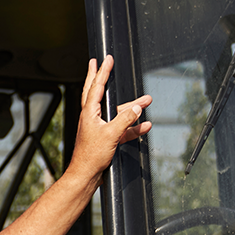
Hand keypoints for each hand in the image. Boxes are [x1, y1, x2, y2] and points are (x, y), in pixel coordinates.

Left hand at [67, 55, 153, 180]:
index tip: (105, 59)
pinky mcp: (105, 137)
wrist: (86, 175)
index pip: (96, 86)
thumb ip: (125, 119)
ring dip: (132, 107)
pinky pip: (121, 128)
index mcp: (89, 113)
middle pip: (98, 92)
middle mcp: (92, 117)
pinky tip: (146, 126)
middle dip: (101, 77)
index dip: (102, 71)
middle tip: (101, 63)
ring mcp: (98, 127)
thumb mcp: (111, 134)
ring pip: (116, 112)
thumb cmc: (91, 156)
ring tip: (147, 100)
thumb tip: (137, 108)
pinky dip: (133, 127)